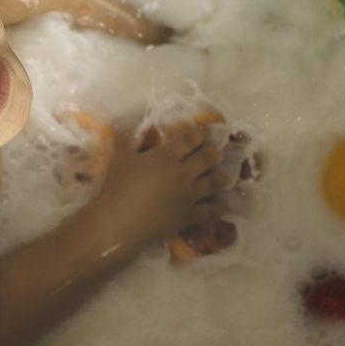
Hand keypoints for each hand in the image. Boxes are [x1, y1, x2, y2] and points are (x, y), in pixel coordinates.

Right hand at [99, 122, 223, 243]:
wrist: (123, 220)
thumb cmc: (119, 187)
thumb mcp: (121, 157)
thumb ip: (127, 139)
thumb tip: (129, 125)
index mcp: (167, 157)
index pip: (188, 140)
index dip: (199, 132)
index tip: (207, 128)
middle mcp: (183, 173)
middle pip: (205, 159)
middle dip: (213, 152)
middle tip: (218, 150)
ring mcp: (189, 195)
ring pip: (212, 183)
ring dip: (219, 177)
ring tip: (223, 176)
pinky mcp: (189, 215)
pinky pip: (208, 210)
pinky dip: (218, 208)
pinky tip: (224, 206)